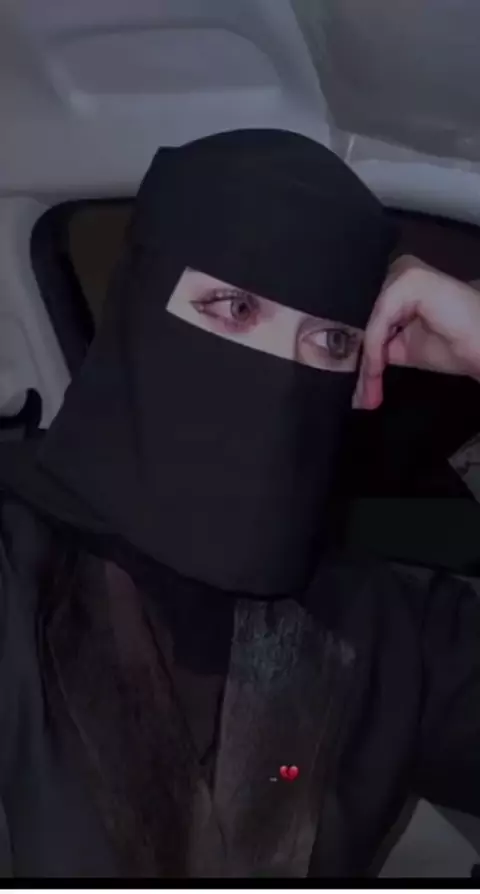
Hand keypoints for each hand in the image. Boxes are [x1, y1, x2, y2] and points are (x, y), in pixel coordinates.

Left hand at [354, 255, 479, 409]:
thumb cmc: (453, 345)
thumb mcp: (402, 347)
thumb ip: (376, 346)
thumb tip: (343, 362)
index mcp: (393, 282)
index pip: (363, 317)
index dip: (353, 352)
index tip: (353, 390)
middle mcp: (395, 270)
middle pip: (363, 319)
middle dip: (357, 360)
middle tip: (358, 397)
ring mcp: (402, 272)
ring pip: (369, 323)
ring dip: (365, 361)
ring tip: (365, 395)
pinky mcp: (409, 281)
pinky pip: (380, 323)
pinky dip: (375, 350)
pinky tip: (376, 373)